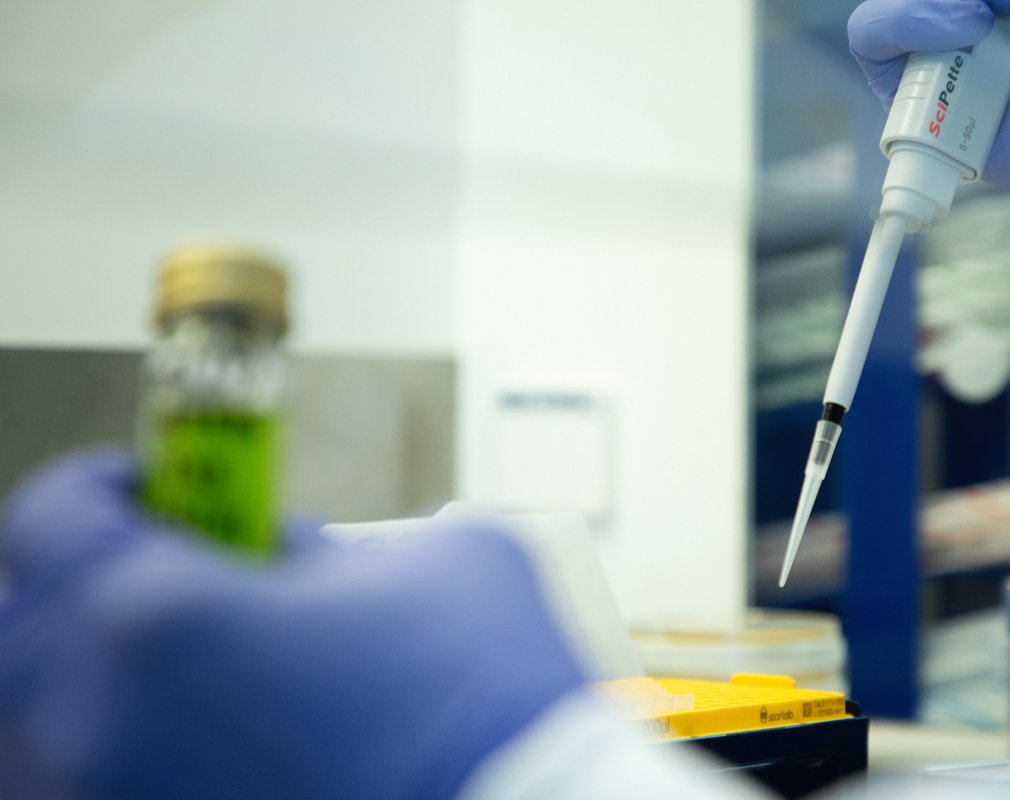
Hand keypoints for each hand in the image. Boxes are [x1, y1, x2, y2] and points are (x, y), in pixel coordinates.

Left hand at [0, 451, 583, 799]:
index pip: (54, 516)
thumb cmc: (485, 704)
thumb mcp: (432, 563)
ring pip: (46, 721)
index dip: (104, 482)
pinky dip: (136, 745)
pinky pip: (105, 782)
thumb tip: (292, 558)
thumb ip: (332, 543)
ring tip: (201, 661)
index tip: (151, 483)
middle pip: (23, 622)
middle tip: (170, 569)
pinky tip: (220, 731)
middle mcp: (106, 725)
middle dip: (88, 579)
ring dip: (106, 670)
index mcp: (157, 620)